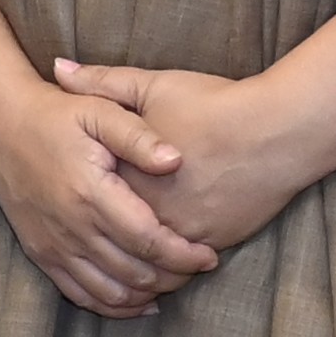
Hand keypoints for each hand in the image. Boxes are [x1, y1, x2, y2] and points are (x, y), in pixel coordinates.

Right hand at [0, 65, 218, 318]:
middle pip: (135, 273)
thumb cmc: (56, 115)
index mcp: (90, 193)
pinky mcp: (41, 254)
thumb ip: (139, 136)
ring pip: (111, 293)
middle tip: (199, 268)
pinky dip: (114, 307)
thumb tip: (176, 161)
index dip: (184, 255)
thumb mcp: (99, 110)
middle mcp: (71, 227)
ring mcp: (54, 246)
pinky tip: (139, 301)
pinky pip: (81, 296)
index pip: (148, 240)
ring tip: (174, 280)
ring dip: (148, 294)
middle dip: (174, 277)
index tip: (210, 255)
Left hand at [59, 3, 335, 261]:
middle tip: (95, 245)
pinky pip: (182, 267)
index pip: (89, 202)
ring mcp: (182, 232)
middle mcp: (150, 213)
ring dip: (139, 267)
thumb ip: (102, 81)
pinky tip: (169, 260)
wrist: (278, 131)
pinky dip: (173, 267)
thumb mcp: (152, 86)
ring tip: (132, 261)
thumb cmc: (213, 105)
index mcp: (126, 177)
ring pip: (148, 264)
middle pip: (113, 241)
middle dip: (103, 247)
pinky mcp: (214, 242)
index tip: (74, 200)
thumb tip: (58, 69)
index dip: (81, 203)